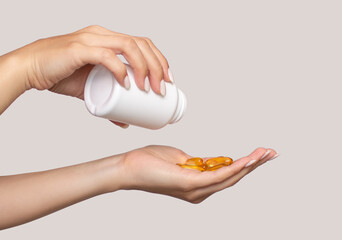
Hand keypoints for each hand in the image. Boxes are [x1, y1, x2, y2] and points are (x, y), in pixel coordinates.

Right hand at [7, 25, 172, 126]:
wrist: (31, 69)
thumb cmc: (60, 74)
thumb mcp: (90, 89)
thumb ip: (108, 102)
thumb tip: (125, 121)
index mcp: (108, 40)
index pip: (142, 44)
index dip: (160, 60)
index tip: (168, 80)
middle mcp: (103, 35)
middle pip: (141, 43)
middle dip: (158, 66)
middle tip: (162, 88)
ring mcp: (91, 40)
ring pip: (129, 46)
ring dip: (144, 67)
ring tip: (149, 88)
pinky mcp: (79, 50)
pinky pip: (106, 56)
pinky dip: (120, 70)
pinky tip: (126, 84)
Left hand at [115, 145, 277, 202]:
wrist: (129, 167)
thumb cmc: (151, 163)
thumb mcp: (180, 159)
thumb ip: (197, 163)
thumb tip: (209, 161)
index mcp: (198, 185)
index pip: (227, 175)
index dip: (245, 165)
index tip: (260, 155)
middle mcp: (200, 192)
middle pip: (233, 178)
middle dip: (254, 165)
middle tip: (271, 153)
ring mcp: (195, 189)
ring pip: (229, 177)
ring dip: (249, 165)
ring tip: (265, 154)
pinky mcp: (190, 183)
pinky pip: (217, 176)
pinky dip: (234, 167)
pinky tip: (247, 160)